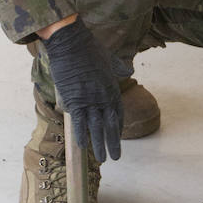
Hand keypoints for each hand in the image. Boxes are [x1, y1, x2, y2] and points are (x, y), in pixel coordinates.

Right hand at [42, 17, 127, 161]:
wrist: (72, 43)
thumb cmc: (90, 48)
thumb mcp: (110, 57)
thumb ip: (120, 66)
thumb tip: (130, 69)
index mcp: (112, 87)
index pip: (118, 112)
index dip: (119, 127)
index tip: (118, 137)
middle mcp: (103, 96)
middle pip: (110, 124)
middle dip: (113, 142)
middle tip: (115, 157)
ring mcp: (89, 100)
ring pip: (96, 128)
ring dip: (99, 144)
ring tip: (103, 158)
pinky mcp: (74, 100)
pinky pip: (79, 122)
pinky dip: (81, 135)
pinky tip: (84, 147)